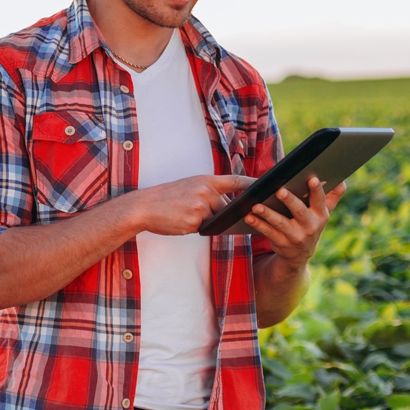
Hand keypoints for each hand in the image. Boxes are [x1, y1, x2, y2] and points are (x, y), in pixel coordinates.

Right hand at [137, 174, 256, 234]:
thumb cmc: (163, 199)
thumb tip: (223, 206)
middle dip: (216, 213)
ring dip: (202, 221)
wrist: (142, 207)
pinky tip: (178, 221)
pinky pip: (201, 228)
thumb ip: (206, 193)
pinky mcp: (194, 221)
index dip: (252, 183)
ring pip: (213, 219)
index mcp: (204, 180)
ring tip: (181, 214)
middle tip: (193, 211)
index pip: (235, 180)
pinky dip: (192, 227)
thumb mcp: (187, 186)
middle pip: (225, 207)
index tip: (267, 184)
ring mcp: (201, 207)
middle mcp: (205, 191)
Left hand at [245, 177, 346, 268]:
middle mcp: (310, 226)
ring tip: (256, 205)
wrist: (300, 254)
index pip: (320, 200)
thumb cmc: (310, 225)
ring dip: (268, 213)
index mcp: (321, 215)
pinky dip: (258, 224)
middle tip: (279, 190)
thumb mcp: (323, 214)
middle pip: (299, 211)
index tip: (312, 178)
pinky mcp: (281, 243)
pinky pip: (268, 232)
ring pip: (280, 223)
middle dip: (290, 200)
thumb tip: (342, 181)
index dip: (317, 190)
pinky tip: (249, 216)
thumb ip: (331, 198)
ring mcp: (295, 236)